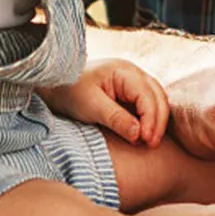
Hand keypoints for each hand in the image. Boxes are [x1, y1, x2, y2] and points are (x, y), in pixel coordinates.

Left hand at [41, 58, 169, 146]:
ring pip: (156, 99)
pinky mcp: (129, 91)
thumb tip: (139, 134)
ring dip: (156, 120)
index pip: (147, 95)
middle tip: (152, 144)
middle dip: (158, 120)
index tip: (146, 140)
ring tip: (150, 142)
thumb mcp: (91, 106)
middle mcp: (133, 73)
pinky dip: (150, 118)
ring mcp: (133, 81)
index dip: (151, 118)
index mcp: (124, 71)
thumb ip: (116, 118)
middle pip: (158, 95)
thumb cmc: (71, 91)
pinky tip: (145, 133)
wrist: (56, 84)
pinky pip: (147, 103)